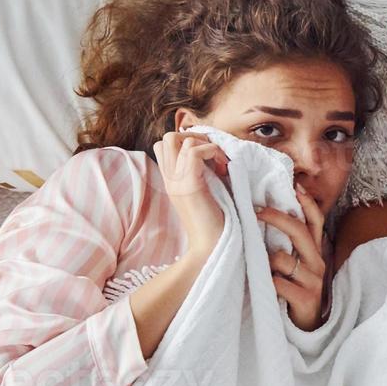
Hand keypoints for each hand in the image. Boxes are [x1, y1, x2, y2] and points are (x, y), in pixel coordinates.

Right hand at [153, 131, 228, 255]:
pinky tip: (223, 169)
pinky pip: (194, 152)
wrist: (211, 249)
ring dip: (205, 143)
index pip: (163, 146)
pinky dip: (212, 152)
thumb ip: (201, 176)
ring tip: (220, 163)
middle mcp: (170, 179)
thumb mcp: (205, 194)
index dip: (187, 142)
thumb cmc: (214, 224)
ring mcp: (176, 181)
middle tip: (213, 154)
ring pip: (176, 138)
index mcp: (171, 181)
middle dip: (194, 137)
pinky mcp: (189, 186)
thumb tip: (215, 157)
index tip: (209, 157)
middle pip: (166, 138)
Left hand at [257, 183, 328, 330]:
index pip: (315, 220)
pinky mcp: (306, 298)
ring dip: (267, 261)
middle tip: (255, 211)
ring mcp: (313, 280)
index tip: (294, 185)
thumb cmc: (295, 289)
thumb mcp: (297, 263)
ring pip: (283, 258)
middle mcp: (317, 262)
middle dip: (276, 217)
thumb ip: (288, 243)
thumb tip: (266, 213)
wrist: (307, 326)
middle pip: (299, 231)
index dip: (306, 203)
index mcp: (315, 251)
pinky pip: (278, 282)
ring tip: (260, 268)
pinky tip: (264, 286)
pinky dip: (267, 283)